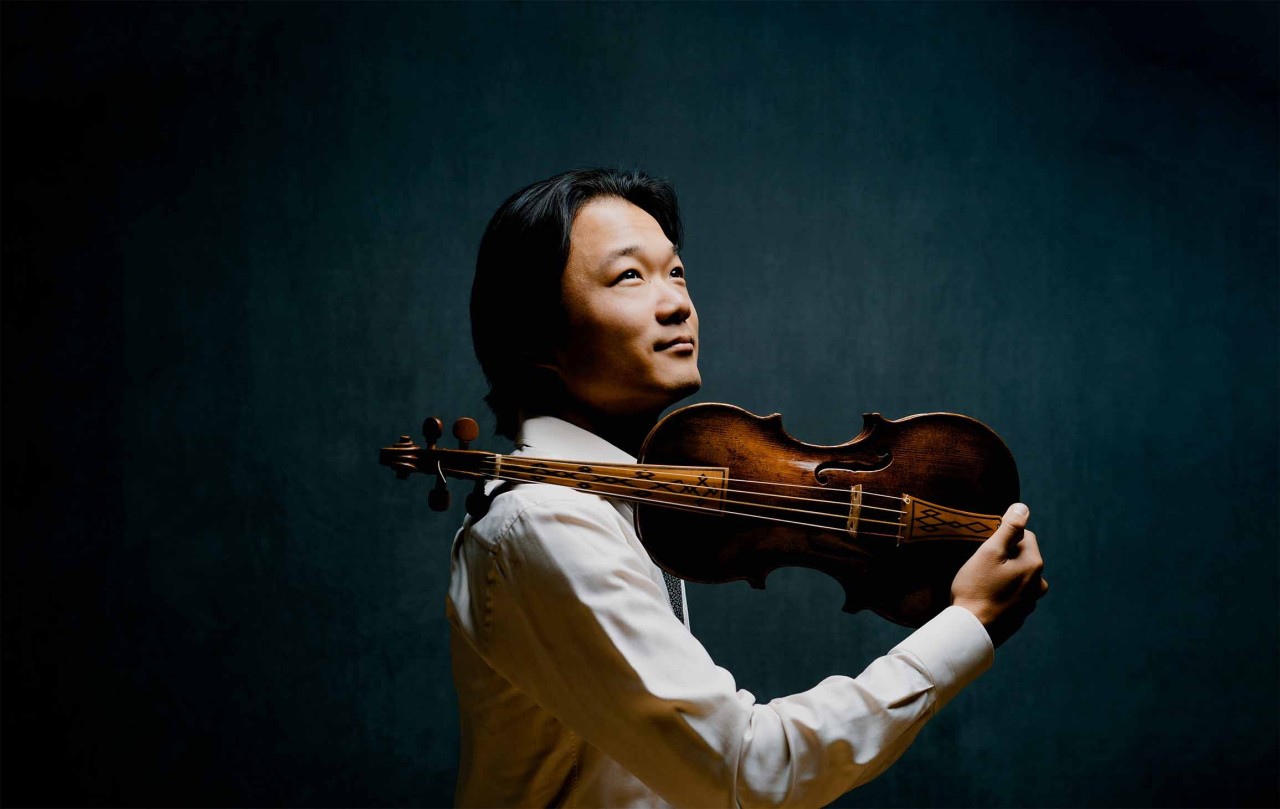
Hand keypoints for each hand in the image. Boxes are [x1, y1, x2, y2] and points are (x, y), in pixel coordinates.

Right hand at [950, 503, 1047, 647]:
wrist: (971, 631)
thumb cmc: (977, 588)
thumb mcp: (989, 552)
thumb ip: (1008, 528)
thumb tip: (1023, 508)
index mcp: (1034, 564)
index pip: (1024, 535)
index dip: (1002, 538)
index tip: (985, 550)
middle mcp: (1039, 583)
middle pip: (1021, 556)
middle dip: (1003, 557)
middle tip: (981, 567)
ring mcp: (1031, 601)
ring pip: (1016, 576)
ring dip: (1002, 575)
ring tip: (981, 584)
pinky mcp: (1020, 615)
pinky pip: (1012, 594)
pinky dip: (1001, 592)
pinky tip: (984, 598)